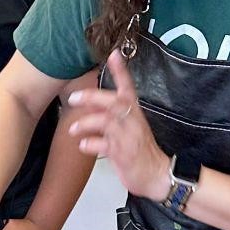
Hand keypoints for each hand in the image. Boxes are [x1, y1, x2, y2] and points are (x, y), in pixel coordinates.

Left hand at [66, 51, 174, 202]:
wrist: (157, 175)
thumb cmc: (139, 150)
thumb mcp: (127, 128)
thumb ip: (109, 114)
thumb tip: (88, 103)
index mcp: (134, 112)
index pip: (128, 87)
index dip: (121, 71)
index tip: (113, 54)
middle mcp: (132, 121)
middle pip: (114, 102)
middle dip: (93, 97)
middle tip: (74, 98)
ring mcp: (128, 137)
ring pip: (107, 122)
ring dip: (87, 123)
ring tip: (73, 129)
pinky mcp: (124, 154)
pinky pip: (105, 146)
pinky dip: (91, 144)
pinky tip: (83, 145)